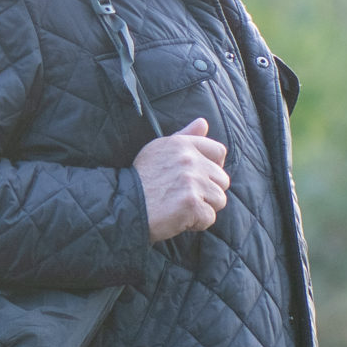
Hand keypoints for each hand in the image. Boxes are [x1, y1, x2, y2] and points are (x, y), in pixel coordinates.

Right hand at [136, 118, 228, 241]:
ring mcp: (191, 181)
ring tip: (180, 208)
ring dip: (203, 208)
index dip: (214, 168)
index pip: (218, 151)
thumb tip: (203, 123)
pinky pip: (209, 218)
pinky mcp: (191, 203)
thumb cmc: (141, 181)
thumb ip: (184, 137)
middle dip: (208, 192)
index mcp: (181, 144)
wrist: (124, 207)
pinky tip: (179, 219)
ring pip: (219, 200)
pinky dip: (197, 223)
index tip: (201, 178)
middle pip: (222, 179)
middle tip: (184, 197)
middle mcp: (188, 159)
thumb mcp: (159, 151)